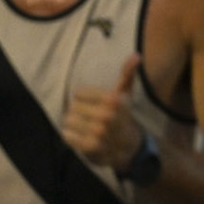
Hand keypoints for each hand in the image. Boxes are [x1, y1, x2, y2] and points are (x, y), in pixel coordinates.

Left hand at [62, 53, 143, 168]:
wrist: (129, 148)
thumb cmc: (122, 117)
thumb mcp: (125, 95)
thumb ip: (127, 74)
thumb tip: (136, 55)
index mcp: (113, 100)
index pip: (78, 93)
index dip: (84, 99)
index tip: (94, 105)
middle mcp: (106, 115)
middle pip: (72, 107)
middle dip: (78, 113)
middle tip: (89, 118)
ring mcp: (98, 132)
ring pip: (68, 121)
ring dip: (73, 125)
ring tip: (85, 128)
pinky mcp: (90, 147)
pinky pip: (67, 136)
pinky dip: (71, 137)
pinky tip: (81, 138)